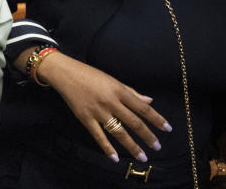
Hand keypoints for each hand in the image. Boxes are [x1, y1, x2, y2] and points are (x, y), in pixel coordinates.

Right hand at [37, 52, 170, 162]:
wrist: (64, 73)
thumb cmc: (89, 75)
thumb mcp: (112, 80)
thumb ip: (131, 92)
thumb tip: (149, 100)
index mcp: (119, 91)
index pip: (142, 108)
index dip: (157, 119)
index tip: (167, 129)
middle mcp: (110, 102)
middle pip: (133, 122)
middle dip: (147, 136)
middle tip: (157, 147)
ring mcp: (98, 111)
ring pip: (119, 132)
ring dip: (132, 146)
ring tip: (142, 156)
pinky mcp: (85, 118)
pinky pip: (99, 136)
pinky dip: (107, 148)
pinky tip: (115, 158)